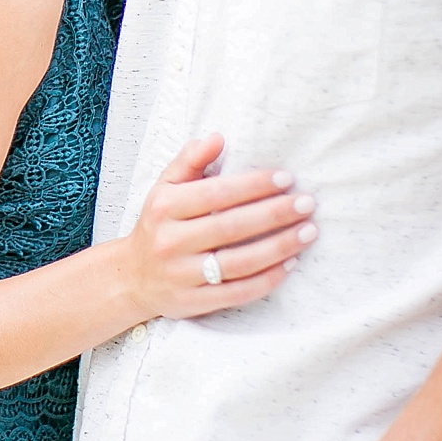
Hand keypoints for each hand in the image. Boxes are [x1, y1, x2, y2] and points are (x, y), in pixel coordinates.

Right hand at [109, 133, 316, 322]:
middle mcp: (170, 241)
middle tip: (306, 203)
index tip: (285, 179)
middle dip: (274, 214)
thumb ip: (190, 161)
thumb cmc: (158, 225)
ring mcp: (182, 275)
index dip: (252, 186)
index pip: (215, 194)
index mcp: (164, 208)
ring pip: (239, 262)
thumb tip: (217, 138)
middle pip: (231, 227)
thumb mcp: (165, 188)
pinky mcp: (193, 303)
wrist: (133, 277)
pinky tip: (291, 264)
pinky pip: (238, 292)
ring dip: (279, 247)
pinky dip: (268, 279)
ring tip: (308, 232)